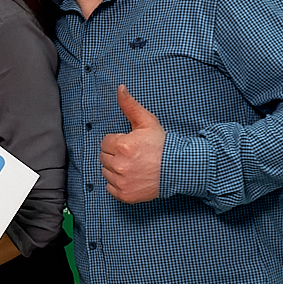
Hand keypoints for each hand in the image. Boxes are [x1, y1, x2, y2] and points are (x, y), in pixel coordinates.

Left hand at [99, 84, 164, 203]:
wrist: (179, 168)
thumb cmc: (163, 145)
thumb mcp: (147, 121)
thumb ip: (130, 105)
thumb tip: (120, 88)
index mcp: (122, 146)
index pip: (105, 142)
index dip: (117, 142)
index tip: (129, 144)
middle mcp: (119, 165)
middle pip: (103, 157)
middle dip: (115, 154)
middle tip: (132, 155)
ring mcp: (122, 181)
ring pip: (105, 172)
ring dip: (115, 169)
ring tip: (132, 165)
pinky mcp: (125, 195)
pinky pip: (110, 188)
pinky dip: (117, 183)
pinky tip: (131, 177)